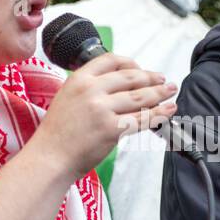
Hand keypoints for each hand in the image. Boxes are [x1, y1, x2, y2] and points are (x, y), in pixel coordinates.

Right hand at [31, 53, 176, 180]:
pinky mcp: (111, 129)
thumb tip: (119, 85)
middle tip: (163, 80)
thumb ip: (90, 88)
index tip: (141, 69)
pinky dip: (159, 114)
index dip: (131, 63)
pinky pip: (142, 119)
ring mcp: (102, 109)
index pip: (112, 60)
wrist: (49, 159)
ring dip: (160, 93)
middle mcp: (91, 90)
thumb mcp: (67, 98)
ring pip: (140, 97)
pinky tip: (168, 111)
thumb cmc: (57, 134)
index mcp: (79, 79)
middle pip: (130, 77)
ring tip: (170, 92)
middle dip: (151, 78)